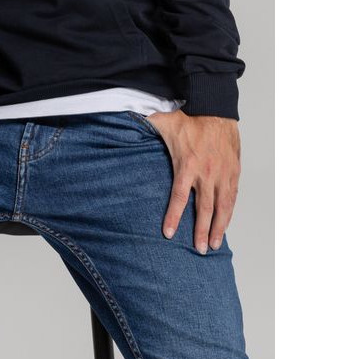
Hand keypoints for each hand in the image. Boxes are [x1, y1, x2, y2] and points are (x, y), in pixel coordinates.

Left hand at [144, 111, 240, 254]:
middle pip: (204, 209)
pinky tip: (225, 224)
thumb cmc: (189, 118)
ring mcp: (222, 174)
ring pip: (222, 207)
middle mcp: (206, 173)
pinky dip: (229, 213)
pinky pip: (232, 198)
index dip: (173, 216)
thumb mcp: (163, 122)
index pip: (179, 197)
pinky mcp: (233, 172)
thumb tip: (125, 122)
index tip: (168, 233)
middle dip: (200, 231)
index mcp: (187, 165)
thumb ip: (144, 127)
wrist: (216, 110)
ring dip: (218, 227)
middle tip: (198, 249)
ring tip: (214, 245)